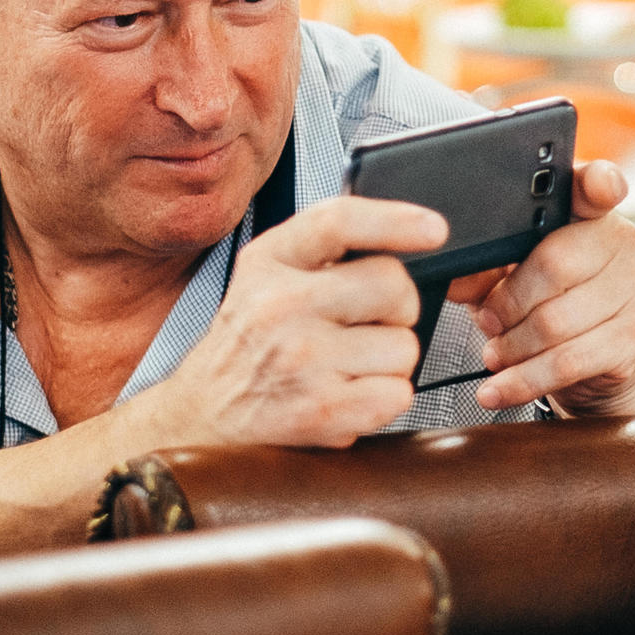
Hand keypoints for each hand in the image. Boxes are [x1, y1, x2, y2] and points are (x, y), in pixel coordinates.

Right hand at [148, 196, 444, 446]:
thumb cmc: (247, 344)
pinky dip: (384, 399)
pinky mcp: (319, 410)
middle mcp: (280, 305)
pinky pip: (398, 394)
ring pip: (405, 347)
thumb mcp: (264, 276)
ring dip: (390, 361)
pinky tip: (348, 394)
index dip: (396, 219)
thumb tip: (403, 236)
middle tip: (369, 324)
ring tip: (348, 365)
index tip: (434, 229)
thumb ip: (320, 252)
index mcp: (270, 261)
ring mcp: (300, 359)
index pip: (339, 221)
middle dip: (398, 309)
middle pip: (394, 286)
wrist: (201, 415)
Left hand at [449, 160, 634, 417]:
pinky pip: (567, 362)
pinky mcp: (633, 339)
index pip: (598, 186)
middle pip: (554, 266)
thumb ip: (483, 268)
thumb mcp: (510, 277)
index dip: (601, 183)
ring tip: (493, 355)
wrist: (595, 363)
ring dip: (511, 347)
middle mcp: (620, 242)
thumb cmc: (547, 304)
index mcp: (589, 212)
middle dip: (508, 303)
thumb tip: (450, 276)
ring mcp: (634, 290)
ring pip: (555, 323)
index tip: (602, 186)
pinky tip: (498, 387)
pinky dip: (523, 380)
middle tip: (488, 321)